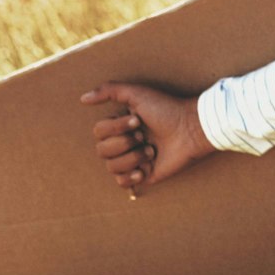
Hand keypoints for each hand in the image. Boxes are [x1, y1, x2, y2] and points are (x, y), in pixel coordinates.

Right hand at [79, 81, 214, 192]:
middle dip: (124, 143)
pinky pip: (122, 183)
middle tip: (144, 136)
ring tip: (151, 150)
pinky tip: (145, 168)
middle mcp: (124, 142)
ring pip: (112, 167)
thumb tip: (82, 99)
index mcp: (121, 125)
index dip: (116, 127)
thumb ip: (109, 90)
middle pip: (101, 150)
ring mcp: (134, 159)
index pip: (98, 132)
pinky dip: (131, 176)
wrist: (191, 128)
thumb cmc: (167, 109)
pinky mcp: (144, 174)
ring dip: (132, 157)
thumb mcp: (137, 93)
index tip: (138, 120)